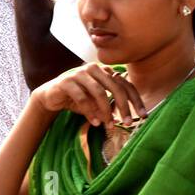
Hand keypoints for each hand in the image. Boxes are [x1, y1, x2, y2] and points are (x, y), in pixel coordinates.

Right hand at [32, 63, 146, 127]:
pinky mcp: (67, 81)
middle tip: (127, 123)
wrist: (51, 95)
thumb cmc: (78, 98)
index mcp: (104, 70)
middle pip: (115, 87)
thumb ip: (111, 103)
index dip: (135, 100)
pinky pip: (82, 98)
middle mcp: (94, 68)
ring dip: (106, 111)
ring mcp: (79, 73)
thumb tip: (128, 117)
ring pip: (99, 92)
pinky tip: (94, 123)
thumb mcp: (97, 100)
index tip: (143, 115)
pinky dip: (90, 112)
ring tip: (109, 125)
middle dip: (123, 107)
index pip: (125, 84)